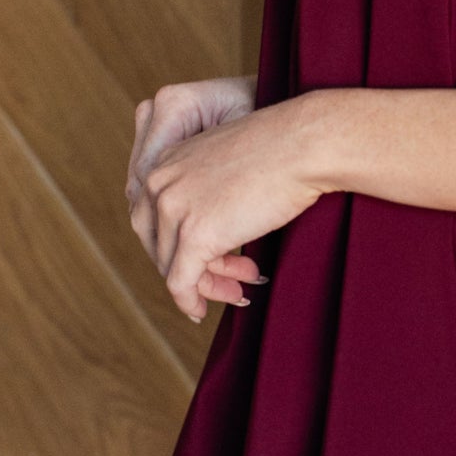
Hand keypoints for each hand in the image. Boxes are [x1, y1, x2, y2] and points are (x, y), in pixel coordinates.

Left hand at [128, 94, 324, 323]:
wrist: (302, 144)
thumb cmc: (283, 148)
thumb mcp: (229, 161)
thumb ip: (210, 186)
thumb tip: (216, 221)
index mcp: (167, 161)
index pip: (152, 216)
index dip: (173, 244)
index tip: (200, 259)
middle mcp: (160, 183)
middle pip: (157, 242)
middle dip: (185, 267)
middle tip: (220, 280)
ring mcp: (174, 209)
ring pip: (171, 265)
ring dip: (202, 285)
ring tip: (236, 292)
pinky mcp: (195, 235)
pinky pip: (181, 282)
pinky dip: (189, 301)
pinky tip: (200, 311)